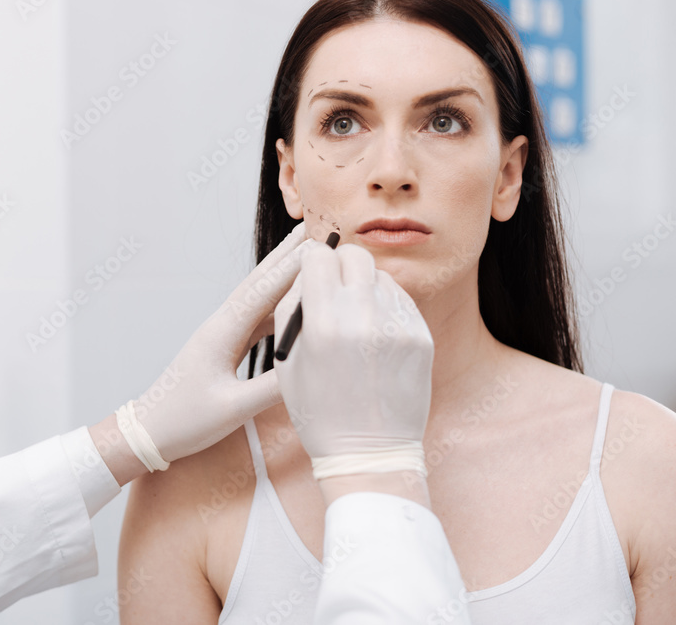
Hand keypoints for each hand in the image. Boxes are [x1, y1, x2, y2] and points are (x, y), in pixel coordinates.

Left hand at [131, 223, 312, 462]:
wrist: (150, 431)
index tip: (318, 245)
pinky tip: (292, 302)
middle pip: (258, 283)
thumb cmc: (186, 421)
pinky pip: (255, 320)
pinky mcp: (223, 347)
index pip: (262, 292)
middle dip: (286, 256)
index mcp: (222, 334)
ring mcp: (221, 335)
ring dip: (282, 276)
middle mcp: (221, 326)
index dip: (291, 268)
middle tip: (312, 228)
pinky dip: (276, 306)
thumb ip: (272, 388)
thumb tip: (311, 368)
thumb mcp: (234, 408)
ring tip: (307, 255)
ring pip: (257, 299)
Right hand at [273, 243, 433, 501]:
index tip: (313, 272)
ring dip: (365, 288)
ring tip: (356, 322)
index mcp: (323, 323)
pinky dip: (385, 309)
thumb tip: (308, 267)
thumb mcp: (288, 360)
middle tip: (336, 287)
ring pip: (380, 276)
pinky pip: (400, 301)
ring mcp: (397, 326)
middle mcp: (363, 317)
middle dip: (341, 266)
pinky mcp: (421, 336)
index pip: (319, 257)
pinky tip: (375, 337)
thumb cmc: (320, 411)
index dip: (312, 263)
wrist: (369, 453)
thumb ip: (293, 307)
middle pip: (355, 255)